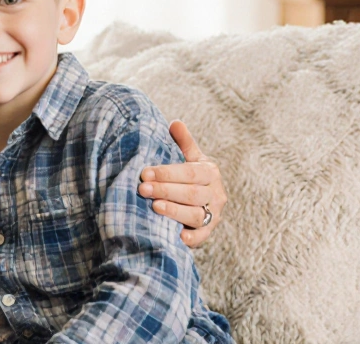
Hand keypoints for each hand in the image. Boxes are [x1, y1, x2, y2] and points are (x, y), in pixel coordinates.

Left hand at [139, 120, 226, 246]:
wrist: (206, 201)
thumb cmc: (191, 176)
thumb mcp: (191, 158)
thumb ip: (184, 142)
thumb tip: (175, 122)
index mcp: (210, 172)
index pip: (190, 172)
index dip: (167, 173)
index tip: (145, 173)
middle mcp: (216, 194)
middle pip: (192, 194)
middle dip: (165, 191)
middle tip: (143, 189)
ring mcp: (214, 214)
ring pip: (196, 215)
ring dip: (175, 211)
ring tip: (154, 207)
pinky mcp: (209, 232)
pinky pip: (202, 236)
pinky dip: (192, 238)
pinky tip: (178, 236)